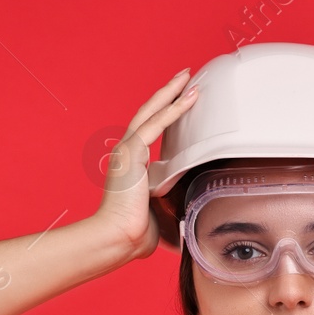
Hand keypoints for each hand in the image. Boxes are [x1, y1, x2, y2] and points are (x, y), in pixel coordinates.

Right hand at [92, 69, 199, 259]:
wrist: (118, 238)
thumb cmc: (137, 232)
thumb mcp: (160, 208)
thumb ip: (174, 200)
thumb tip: (195, 205)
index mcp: (131, 163)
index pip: (149, 129)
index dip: (164, 111)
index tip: (179, 99)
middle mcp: (127, 152)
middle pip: (148, 112)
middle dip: (167, 92)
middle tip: (184, 76)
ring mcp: (127, 150)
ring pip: (152, 111)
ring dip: (171, 92)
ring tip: (188, 77)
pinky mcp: (132, 152)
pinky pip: (157, 124)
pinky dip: (174, 109)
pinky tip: (189, 97)